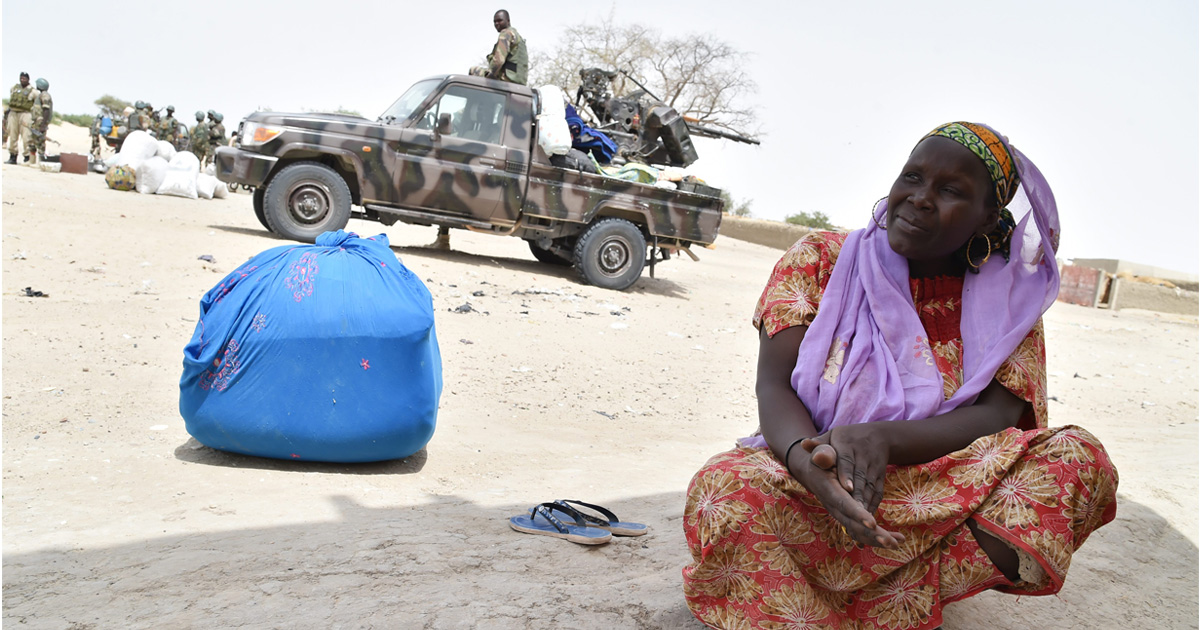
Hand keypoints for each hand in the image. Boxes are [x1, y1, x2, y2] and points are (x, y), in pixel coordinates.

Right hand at [786, 440, 903, 548]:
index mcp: (829, 490)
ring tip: (897, 543)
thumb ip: (823, 454)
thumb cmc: (822, 458)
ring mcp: (841, 514)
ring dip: (877, 539)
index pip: (843, 504)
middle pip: (853, 524)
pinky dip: (878, 537)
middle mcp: (834, 507)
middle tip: (890, 542)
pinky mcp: (848, 517)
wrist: (815, 471)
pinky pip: (862, 531)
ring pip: (858, 532)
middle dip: (872, 534)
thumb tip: (822, 458)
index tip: (872, 523)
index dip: (857, 514)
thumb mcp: (822, 453)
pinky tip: (896, 540)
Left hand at [803, 425, 891, 515]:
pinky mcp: (880, 477)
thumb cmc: (846, 438)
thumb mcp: (832, 436)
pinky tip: (868, 518)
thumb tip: (804, 443)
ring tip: (861, 519)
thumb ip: (818, 443)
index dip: (847, 474)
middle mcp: (863, 456)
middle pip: (860, 477)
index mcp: (847, 446)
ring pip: (870, 486)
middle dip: (858, 494)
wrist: (877, 436)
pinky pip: (877, 491)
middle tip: (855, 511)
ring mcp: (873, 467)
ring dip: (866, 503)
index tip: (847, 487)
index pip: (846, 461)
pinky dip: (873, 504)